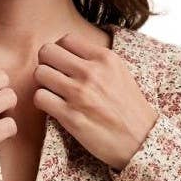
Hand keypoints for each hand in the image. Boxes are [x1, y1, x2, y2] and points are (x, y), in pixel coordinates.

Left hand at [31, 30, 158, 170]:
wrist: (140, 140)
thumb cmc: (130, 109)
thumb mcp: (120, 73)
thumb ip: (97, 61)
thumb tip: (72, 55)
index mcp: (104, 58)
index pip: (65, 39)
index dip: (60, 52)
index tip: (63, 65)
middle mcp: (90, 72)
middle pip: (47, 52)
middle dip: (46, 64)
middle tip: (53, 78)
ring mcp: (79, 94)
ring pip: (40, 73)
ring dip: (43, 84)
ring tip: (53, 94)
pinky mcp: (70, 116)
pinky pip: (39, 97)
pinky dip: (42, 102)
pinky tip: (52, 107)